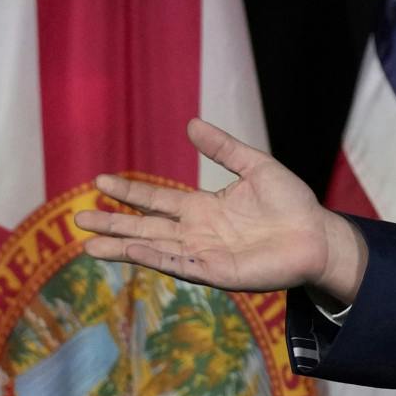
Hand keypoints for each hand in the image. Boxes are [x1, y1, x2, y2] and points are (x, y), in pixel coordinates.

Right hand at [74, 118, 367, 304]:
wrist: (318, 234)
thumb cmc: (291, 202)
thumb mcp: (255, 167)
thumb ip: (224, 149)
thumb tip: (190, 124)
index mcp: (203, 207)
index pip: (156, 199)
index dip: (128, 192)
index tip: (99, 181)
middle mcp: (197, 232)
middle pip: (145, 227)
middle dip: (112, 224)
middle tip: (77, 218)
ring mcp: (204, 254)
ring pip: (154, 249)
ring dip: (122, 247)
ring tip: (87, 246)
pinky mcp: (218, 272)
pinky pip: (181, 264)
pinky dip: (156, 257)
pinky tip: (133, 251)